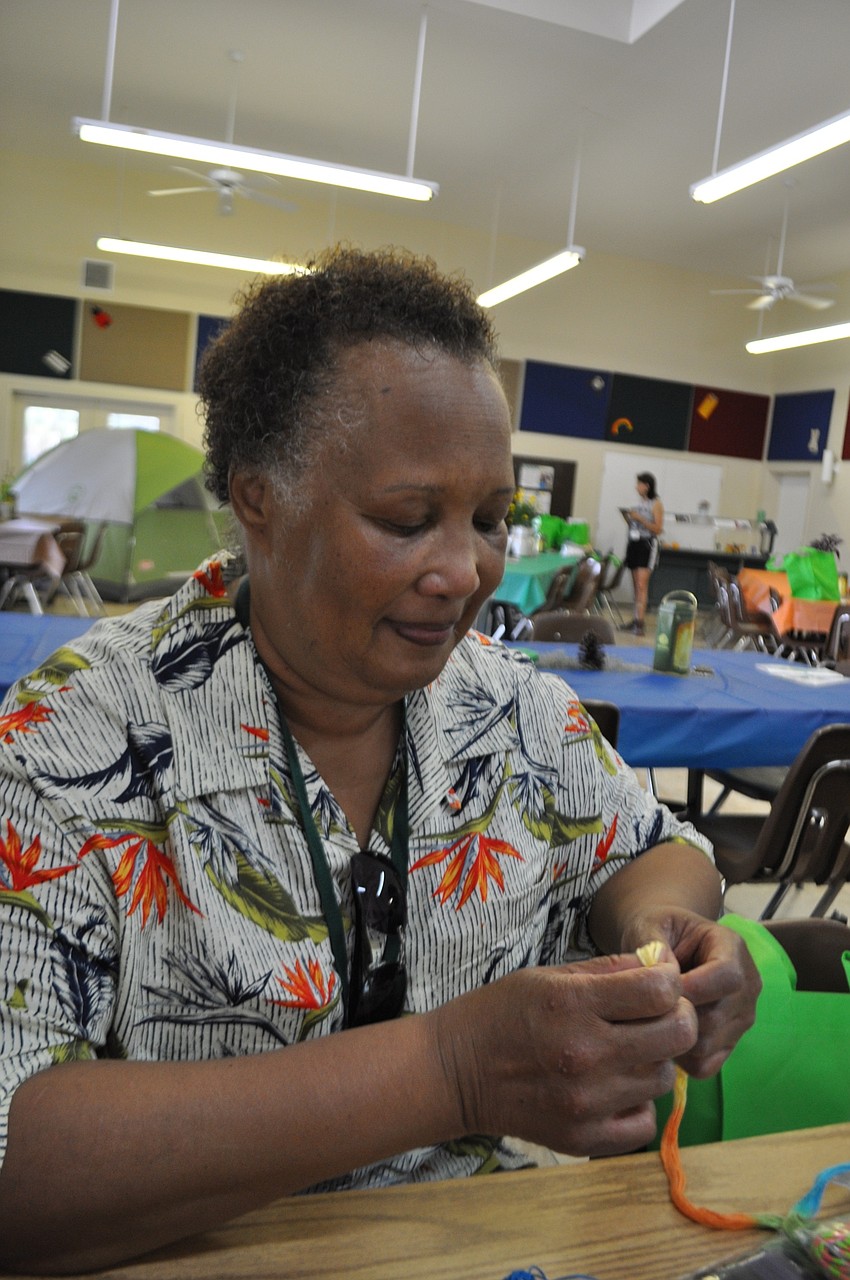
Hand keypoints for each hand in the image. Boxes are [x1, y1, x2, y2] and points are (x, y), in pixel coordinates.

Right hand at [430, 954, 697, 1157]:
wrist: (454, 1073)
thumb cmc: (500, 1014)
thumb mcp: (548, 976)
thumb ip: (608, 970)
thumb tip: (658, 963)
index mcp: (573, 1005)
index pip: (658, 990)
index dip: (669, 979)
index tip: (661, 979)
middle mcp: (585, 1054)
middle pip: (676, 1034)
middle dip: (677, 1016)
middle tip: (658, 1013)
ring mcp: (587, 1102)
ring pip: (663, 1078)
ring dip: (655, 1059)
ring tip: (627, 1050)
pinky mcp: (584, 1138)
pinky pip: (645, 1122)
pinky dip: (639, 1104)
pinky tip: (616, 1087)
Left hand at [619, 911, 760, 1078]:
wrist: (664, 945)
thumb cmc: (657, 932)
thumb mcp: (650, 925)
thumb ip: (653, 944)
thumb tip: (661, 973)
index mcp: (732, 948)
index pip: (727, 976)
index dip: (692, 988)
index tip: (657, 990)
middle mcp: (747, 985)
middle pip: (715, 1017)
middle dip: (673, 1016)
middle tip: (642, 1007)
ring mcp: (741, 1018)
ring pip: (707, 1046)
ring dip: (672, 1038)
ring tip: (650, 1018)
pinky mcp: (729, 1044)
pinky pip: (705, 1066)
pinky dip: (679, 1058)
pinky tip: (662, 1033)